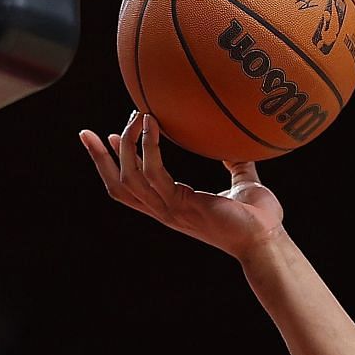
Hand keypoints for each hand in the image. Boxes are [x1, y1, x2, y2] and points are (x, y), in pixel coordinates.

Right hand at [80, 112, 283, 258]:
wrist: (267, 241)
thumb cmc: (259, 219)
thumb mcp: (243, 183)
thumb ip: (235, 162)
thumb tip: (236, 140)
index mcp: (172, 207)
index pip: (132, 188)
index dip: (113, 165)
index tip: (105, 137)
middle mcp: (165, 211)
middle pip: (117, 186)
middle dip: (99, 159)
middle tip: (88, 132)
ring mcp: (169, 210)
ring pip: (128, 177)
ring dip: (128, 143)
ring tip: (137, 114)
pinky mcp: (179, 206)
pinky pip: (153, 173)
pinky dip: (148, 146)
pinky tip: (153, 123)